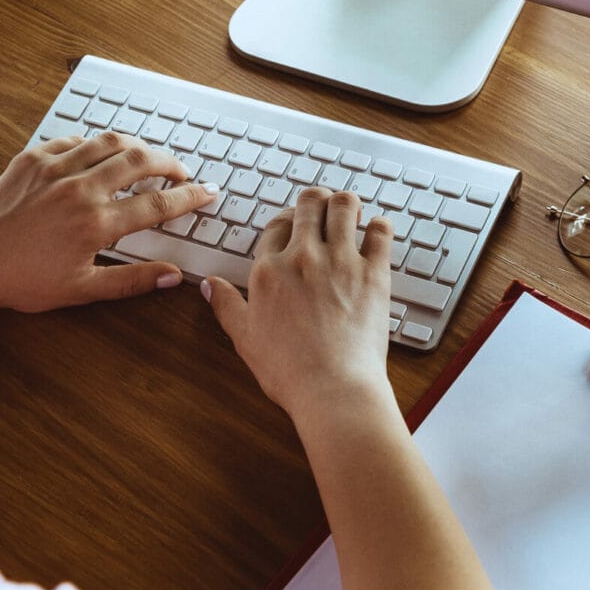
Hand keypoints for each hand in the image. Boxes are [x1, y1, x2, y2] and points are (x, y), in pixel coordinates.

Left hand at [0, 131, 215, 311]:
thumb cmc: (21, 279)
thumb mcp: (80, 290)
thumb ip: (131, 281)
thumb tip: (172, 276)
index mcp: (96, 224)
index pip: (158, 203)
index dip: (190, 196)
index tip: (208, 192)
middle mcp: (81, 189)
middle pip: (142, 160)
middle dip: (170, 163)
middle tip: (182, 172)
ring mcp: (57, 168)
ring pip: (112, 141)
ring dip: (138, 147)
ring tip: (148, 158)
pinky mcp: (35, 157)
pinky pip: (76, 139)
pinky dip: (96, 144)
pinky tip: (101, 156)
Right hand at [202, 186, 394, 421]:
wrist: (333, 388)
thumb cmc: (290, 370)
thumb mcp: (246, 338)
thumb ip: (227, 306)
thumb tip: (208, 285)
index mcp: (270, 270)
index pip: (276, 225)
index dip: (285, 220)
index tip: (293, 224)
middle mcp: (304, 257)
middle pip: (309, 203)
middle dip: (315, 200)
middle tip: (322, 208)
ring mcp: (341, 261)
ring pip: (344, 206)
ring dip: (346, 203)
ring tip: (350, 211)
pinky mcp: (374, 272)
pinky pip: (380, 231)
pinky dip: (380, 226)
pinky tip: (376, 231)